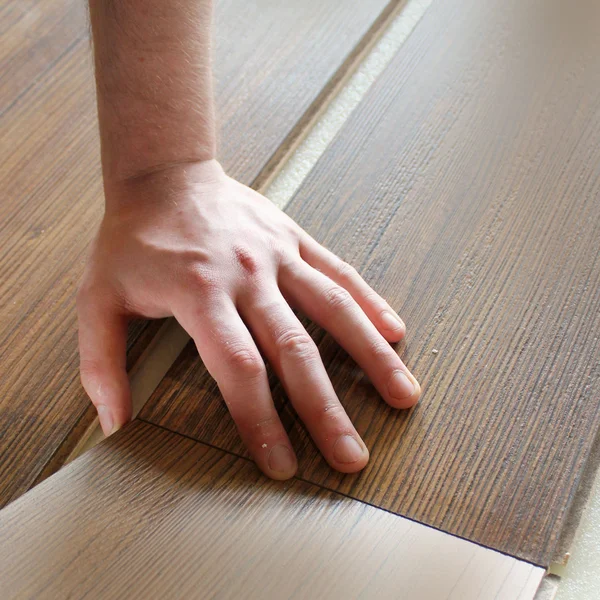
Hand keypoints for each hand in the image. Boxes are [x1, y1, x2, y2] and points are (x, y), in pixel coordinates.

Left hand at [77, 160, 420, 478]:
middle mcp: (247, 275)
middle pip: (295, 349)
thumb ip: (101, 362)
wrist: (164, 175)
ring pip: (333, 309)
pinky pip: (338, 271)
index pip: (239, 368)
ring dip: (369, 356)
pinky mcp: (293, 239)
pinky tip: (395, 332)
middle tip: (352, 458)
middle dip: (325, 410)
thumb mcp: (97, 297)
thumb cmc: (131, 240)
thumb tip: (114, 422)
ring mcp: (277, 254)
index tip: (282, 464)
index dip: (262, 420)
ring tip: (404, 396)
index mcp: (199, 294)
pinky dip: (369, 302)